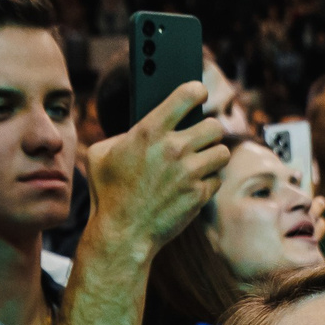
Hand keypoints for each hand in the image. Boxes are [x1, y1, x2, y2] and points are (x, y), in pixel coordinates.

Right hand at [84, 81, 228, 259]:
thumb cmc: (108, 194)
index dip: (197, 91)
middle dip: (208, 130)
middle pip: (214, 125)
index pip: (187, 94)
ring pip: (222, 152)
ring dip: (212, 155)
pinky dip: (208, 182)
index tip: (199, 94)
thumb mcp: (102, 154)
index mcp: (149, 131)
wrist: (122, 234)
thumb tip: (142, 129)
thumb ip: (125, 135)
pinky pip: (217, 179)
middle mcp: (173, 148)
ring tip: (200, 160)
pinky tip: (193, 184)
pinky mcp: (199, 195)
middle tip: (200, 137)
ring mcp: (189, 173)